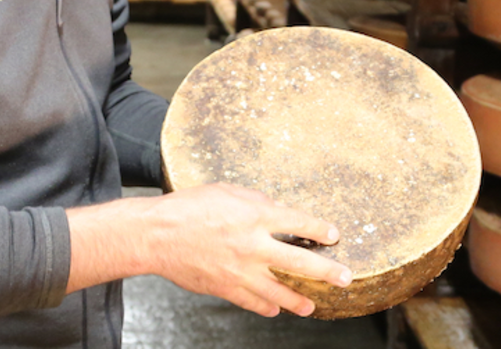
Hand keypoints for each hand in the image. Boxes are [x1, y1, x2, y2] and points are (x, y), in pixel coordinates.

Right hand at [140, 184, 352, 317]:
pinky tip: (275, 309)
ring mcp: (240, 270)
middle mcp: (253, 245)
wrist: (156, 235)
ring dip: (299, 299)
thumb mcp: (226, 191)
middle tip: (345, 277)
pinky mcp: (226, 288)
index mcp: (255, 215)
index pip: (300, 223)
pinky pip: (253, 302)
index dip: (320, 230)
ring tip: (312, 305)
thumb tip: (276, 210)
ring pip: (280, 291)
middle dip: (327, 271)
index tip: (333, 236)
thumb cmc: (188, 207)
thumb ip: (255, 201)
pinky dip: (267, 307)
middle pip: (301, 263)